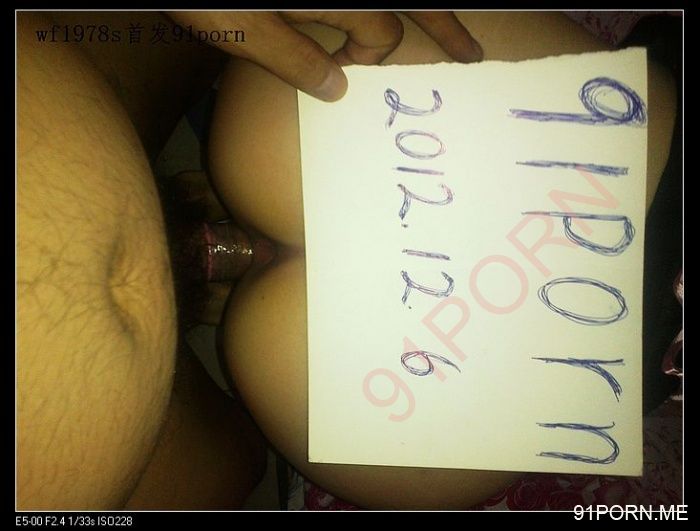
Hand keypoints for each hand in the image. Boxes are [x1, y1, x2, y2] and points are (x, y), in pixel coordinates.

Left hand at [167, 11, 481, 100]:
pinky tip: (384, 15)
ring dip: (427, 11)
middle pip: (416, 2)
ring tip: (453, 33)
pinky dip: (381, 9)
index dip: (365, 61)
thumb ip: (292, 59)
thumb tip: (337, 90)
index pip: (381, 35)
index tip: (339, 73)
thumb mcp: (244, 26)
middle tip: (472, 55)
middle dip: (447, 27)